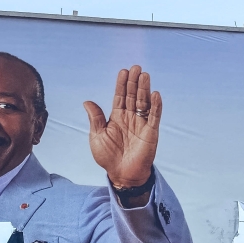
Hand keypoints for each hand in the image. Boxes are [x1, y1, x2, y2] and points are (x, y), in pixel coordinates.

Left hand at [83, 65, 161, 188]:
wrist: (121, 174)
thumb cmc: (108, 157)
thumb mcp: (97, 136)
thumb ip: (95, 119)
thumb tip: (87, 101)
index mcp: (117, 117)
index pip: (120, 96)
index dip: (122, 84)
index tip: (124, 71)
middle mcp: (130, 117)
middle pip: (132, 96)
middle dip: (134, 82)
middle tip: (136, 68)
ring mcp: (141, 124)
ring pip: (143, 102)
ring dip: (144, 89)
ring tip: (144, 75)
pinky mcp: (151, 132)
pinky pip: (154, 116)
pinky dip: (156, 106)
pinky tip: (155, 94)